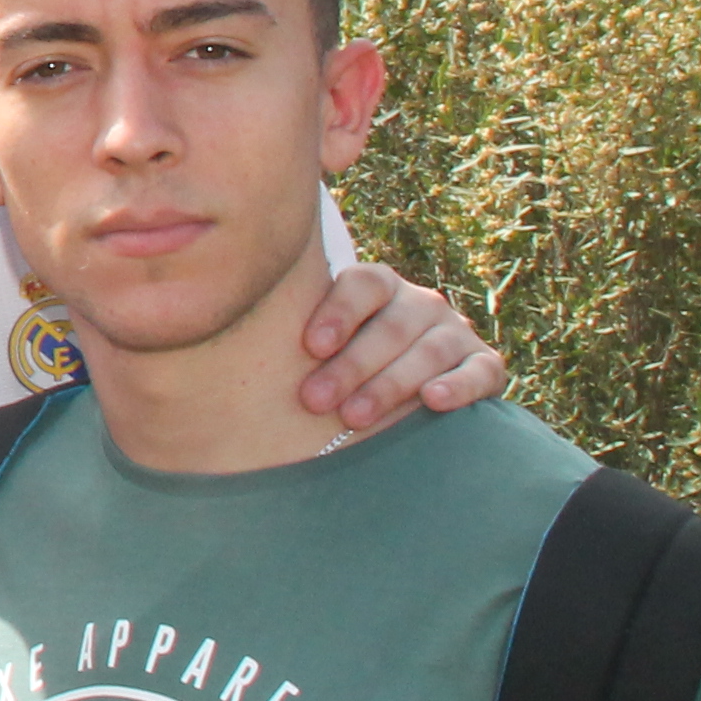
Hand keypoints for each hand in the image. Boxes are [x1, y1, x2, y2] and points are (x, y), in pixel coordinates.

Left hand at [295, 261, 506, 435]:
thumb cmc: (345, 363)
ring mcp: (455, 332)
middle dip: (351, 365)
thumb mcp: (323, 346)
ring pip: (430, 350)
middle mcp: (421, 303)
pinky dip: (459, 385)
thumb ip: (295, 339)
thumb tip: (215, 349)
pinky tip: (433, 401)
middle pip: (391, 325)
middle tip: (314, 401)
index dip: (337, 312)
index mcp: (381, 287)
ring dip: (391, 383)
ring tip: (354, 416)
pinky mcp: (485, 364)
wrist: (409, 382)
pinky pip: (480, 370)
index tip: (309, 347)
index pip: (364, 284)